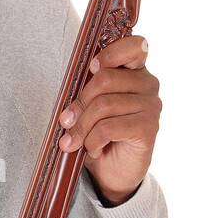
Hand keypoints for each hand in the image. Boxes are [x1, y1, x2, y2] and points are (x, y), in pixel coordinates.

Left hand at [57, 34, 160, 204]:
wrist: (114, 172)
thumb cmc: (100, 133)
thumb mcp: (90, 107)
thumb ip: (86, 91)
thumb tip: (67, 97)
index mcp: (134, 71)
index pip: (135, 46)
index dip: (111, 53)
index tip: (92, 67)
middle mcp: (148, 85)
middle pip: (105, 79)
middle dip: (79, 103)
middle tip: (66, 122)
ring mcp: (152, 106)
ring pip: (103, 105)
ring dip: (81, 128)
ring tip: (75, 142)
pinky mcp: (149, 128)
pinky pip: (109, 127)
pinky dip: (92, 141)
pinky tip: (93, 149)